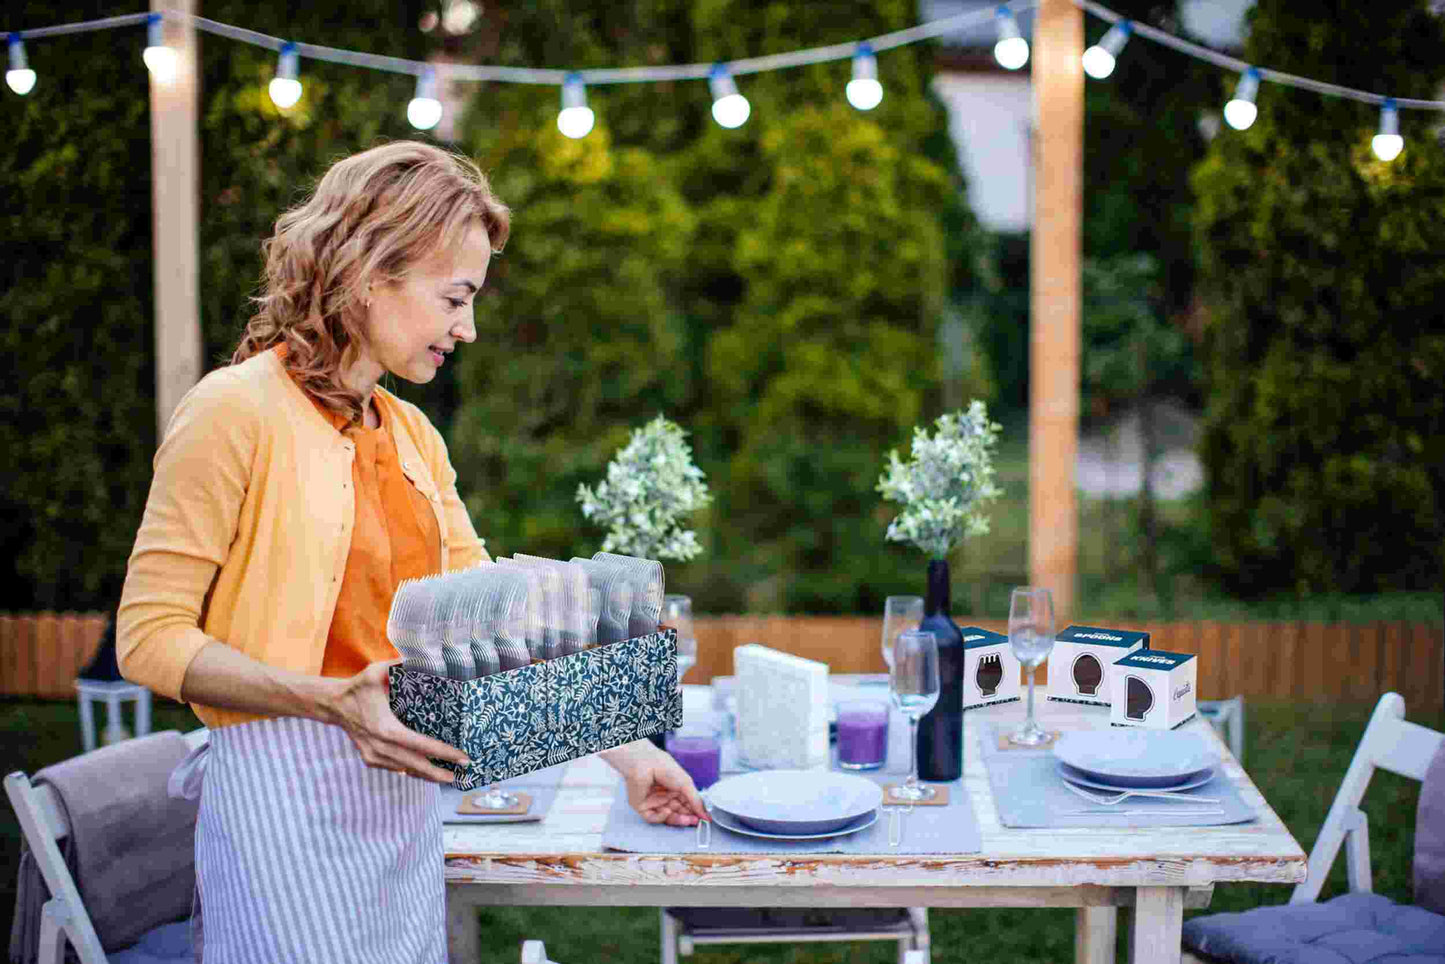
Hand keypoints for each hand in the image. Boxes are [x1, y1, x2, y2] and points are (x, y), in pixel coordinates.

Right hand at [327, 659, 468, 782]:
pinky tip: (426, 771)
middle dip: (439, 771)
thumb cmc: (359, 687)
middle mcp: (380, 746)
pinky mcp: (370, 759)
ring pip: (405, 769)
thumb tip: (423, 658)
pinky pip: (395, 768)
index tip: (461, 756)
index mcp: (385, 728)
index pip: (420, 744)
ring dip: (426, 774)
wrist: (334, 704)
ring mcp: (374, 755)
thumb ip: (399, 665)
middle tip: (461, 773)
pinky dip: (412, 770)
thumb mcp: (376, 672)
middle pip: (415, 764)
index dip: (442, 752)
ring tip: (447, 776)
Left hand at [602, 739, 707, 826]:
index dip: (694, 812)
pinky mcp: (642, 807)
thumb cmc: (665, 767)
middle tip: (697, 822)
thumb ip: (696, 800)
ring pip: (667, 817)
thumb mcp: (686, 783)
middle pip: (678, 812)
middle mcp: (665, 796)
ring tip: (688, 820)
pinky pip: (653, 817)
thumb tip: (706, 815)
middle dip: (688, 817)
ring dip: (678, 819)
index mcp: (675, 789)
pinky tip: (667, 812)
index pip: (686, 804)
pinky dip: (661, 817)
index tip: (705, 819)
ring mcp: (654, 802)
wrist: (645, 763)